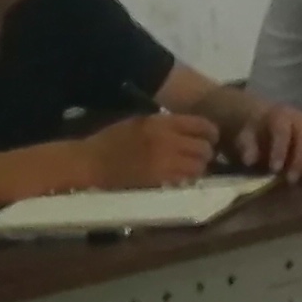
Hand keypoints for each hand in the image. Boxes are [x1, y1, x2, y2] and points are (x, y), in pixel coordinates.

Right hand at [85, 109, 219, 190]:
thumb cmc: (112, 139)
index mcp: (162, 122)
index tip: (210, 138)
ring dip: (199, 167)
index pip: (202, 125)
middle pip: (204, 147)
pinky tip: (180, 176)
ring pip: (199, 165)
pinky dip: (188, 178)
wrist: (90, 162)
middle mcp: (167, 140)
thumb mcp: (140, 122)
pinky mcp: (159, 179)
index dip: (211, 132)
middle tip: (201, 155)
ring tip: (191, 167)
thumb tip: (191, 130)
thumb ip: (167, 125)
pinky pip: (185, 179)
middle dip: (206, 152)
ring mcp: (164, 161)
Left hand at [223, 101, 301, 182]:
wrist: (272, 119)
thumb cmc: (259, 131)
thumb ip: (247, 146)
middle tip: (291, 179)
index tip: (274, 169)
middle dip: (301, 161)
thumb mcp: (246, 135)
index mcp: (281, 116)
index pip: (283, 131)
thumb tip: (250, 160)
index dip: (280, 150)